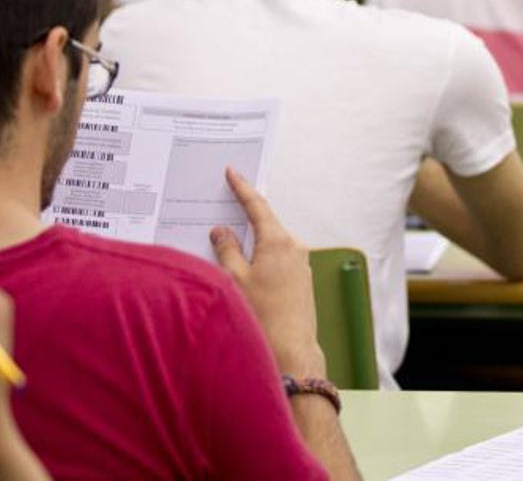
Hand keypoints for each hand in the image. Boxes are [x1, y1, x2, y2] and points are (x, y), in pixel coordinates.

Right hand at [210, 168, 325, 377]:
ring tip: (229, 238)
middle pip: (265, 223)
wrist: (292, 350)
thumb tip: (220, 231)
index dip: (242, 188)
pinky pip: (278, 258)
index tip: (233, 172)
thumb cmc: (263, 316)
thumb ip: (226, 250)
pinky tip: (246, 265)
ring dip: (252, 240)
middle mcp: (294, 247)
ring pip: (271, 242)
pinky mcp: (302, 279)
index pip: (257, 206)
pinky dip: (261, 256)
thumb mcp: (235, 279)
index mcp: (278, 241)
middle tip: (225, 202)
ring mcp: (301, 263)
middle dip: (245, 215)